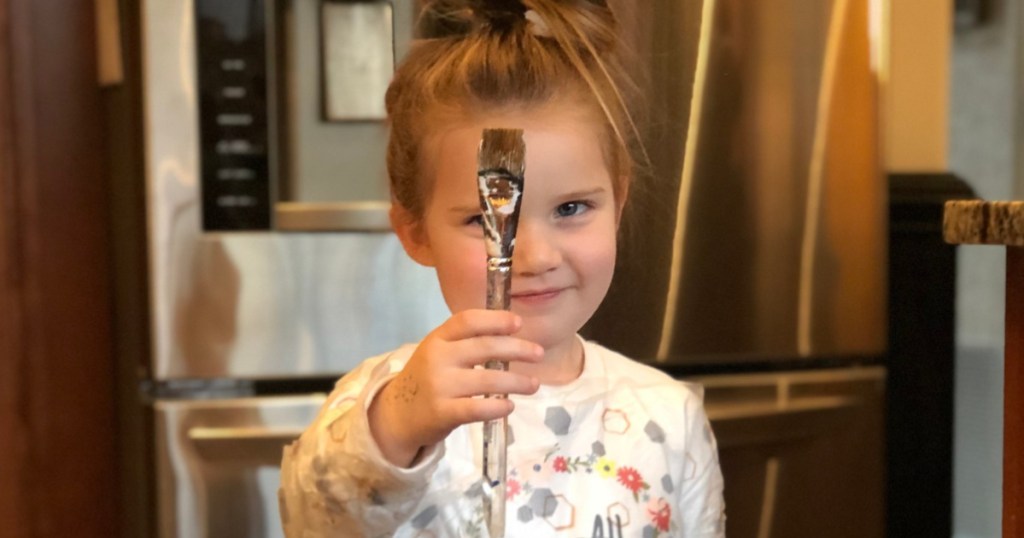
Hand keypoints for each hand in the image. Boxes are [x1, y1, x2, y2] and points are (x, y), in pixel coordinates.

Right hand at [367, 309, 542, 466]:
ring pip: (487, 380)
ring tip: (534, 384)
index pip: (468, 321)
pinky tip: (509, 406)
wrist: (397, 414)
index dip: (495, 320)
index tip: (518, 323)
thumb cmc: (427, 379)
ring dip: (516, 381)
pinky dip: (498, 407)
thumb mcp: (438, 353)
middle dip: (517, 349)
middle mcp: (437, 358)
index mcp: (438, 338)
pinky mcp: (442, 413)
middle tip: (538, 354)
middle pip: (484, 347)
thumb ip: (466, 344)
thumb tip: (511, 338)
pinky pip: (477, 409)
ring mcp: (439, 386)